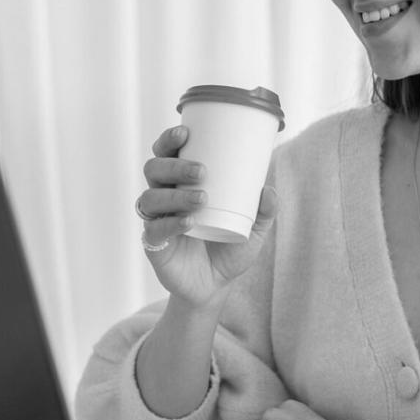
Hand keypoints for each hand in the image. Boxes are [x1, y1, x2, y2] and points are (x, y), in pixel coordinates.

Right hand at [136, 125, 277, 308]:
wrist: (215, 288)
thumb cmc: (229, 248)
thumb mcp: (253, 229)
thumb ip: (264, 211)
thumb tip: (269, 191)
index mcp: (182, 183)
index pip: (167, 153)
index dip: (169, 139)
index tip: (185, 132)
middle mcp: (164, 197)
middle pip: (154, 169)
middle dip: (174, 164)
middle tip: (201, 170)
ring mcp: (157, 220)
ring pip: (150, 197)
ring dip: (175, 194)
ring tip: (201, 198)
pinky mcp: (154, 245)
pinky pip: (154, 229)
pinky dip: (171, 223)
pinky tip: (188, 222)